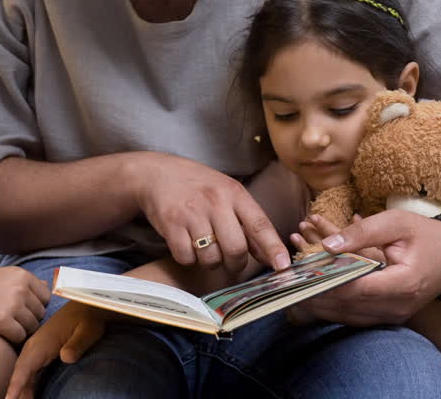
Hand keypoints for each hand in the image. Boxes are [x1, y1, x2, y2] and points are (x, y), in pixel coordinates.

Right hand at [0, 267, 50, 342]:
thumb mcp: (1, 276)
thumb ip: (24, 282)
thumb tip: (48, 286)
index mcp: (21, 274)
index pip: (46, 296)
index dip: (35, 306)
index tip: (20, 309)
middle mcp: (20, 287)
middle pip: (40, 313)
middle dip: (28, 319)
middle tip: (8, 319)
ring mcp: (12, 304)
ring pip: (31, 327)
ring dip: (20, 330)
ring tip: (2, 324)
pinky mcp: (2, 321)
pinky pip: (19, 337)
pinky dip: (10, 338)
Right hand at [5, 301, 107, 398]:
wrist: (86, 308)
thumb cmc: (88, 319)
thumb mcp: (88, 331)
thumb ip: (77, 344)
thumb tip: (66, 357)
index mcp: (43, 342)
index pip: (25, 367)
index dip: (16, 385)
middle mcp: (34, 347)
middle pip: (19, 374)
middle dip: (15, 392)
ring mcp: (36, 351)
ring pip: (23, 375)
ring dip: (20, 391)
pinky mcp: (41, 354)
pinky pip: (29, 373)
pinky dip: (25, 386)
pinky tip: (28, 397)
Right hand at [130, 152, 289, 272]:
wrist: (157, 173)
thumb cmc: (199, 186)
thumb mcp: (228, 193)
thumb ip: (248, 221)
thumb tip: (269, 255)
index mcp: (235, 193)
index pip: (260, 225)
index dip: (273, 248)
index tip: (283, 267)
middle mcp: (215, 202)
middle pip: (236, 249)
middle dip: (235, 263)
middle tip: (231, 260)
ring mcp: (192, 213)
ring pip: (211, 258)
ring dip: (210, 261)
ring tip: (204, 246)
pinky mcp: (171, 224)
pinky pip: (187, 257)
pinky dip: (188, 258)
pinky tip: (186, 243)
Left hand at [286, 210, 440, 325]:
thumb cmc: (426, 235)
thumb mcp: (395, 222)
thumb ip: (361, 233)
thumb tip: (328, 246)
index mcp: (403, 283)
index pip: (355, 289)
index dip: (325, 283)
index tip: (298, 275)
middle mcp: (398, 307)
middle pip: (347, 306)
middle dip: (314, 293)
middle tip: (285, 283)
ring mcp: (394, 315)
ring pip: (347, 315)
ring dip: (318, 302)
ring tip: (290, 289)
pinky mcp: (387, 316)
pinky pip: (354, 316)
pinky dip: (331, 305)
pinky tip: (310, 295)